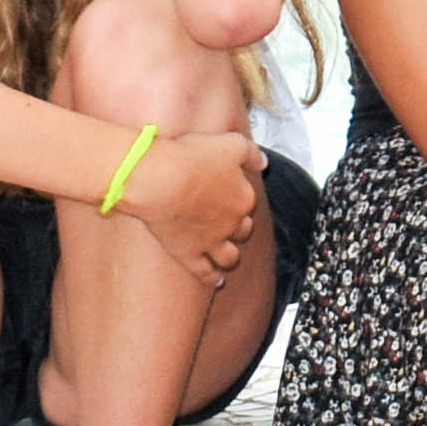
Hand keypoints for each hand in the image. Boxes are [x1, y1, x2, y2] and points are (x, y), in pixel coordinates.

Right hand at [121, 129, 264, 290]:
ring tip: (229, 259)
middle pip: (242, 230)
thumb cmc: (192, 157)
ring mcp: (211, 242)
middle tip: (230, 226)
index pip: (248, 202)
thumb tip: (264, 163)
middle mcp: (232, 223)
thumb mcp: (231, 143)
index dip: (239, 199)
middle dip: (238, 228)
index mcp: (243, 197)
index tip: (230, 195)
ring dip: (231, 257)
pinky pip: (205, 272)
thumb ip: (251, 153)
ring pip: (229, 256)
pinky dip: (212, 278)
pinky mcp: (189, 254)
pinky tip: (216, 281)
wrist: (162, 179)